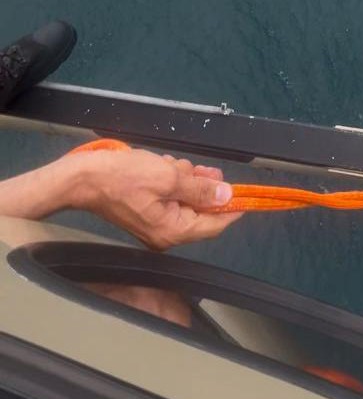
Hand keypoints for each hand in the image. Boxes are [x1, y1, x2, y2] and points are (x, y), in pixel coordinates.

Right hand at [66, 148, 243, 249]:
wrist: (80, 177)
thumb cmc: (123, 177)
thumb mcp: (168, 177)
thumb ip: (200, 188)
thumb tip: (227, 196)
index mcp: (173, 230)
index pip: (214, 224)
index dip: (232, 208)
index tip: (247, 194)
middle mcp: (166, 233)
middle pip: (201, 210)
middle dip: (203, 186)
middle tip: (204, 170)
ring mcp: (155, 223)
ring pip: (187, 199)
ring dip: (186, 179)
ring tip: (173, 165)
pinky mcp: (146, 211)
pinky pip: (171, 196)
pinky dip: (172, 180)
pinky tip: (165, 167)